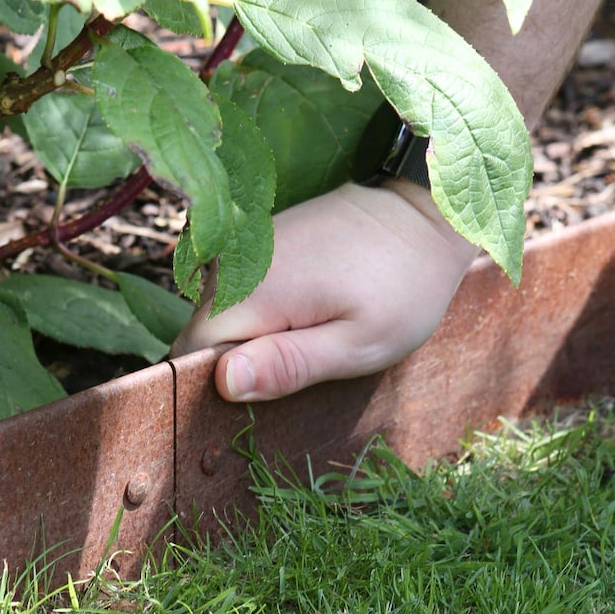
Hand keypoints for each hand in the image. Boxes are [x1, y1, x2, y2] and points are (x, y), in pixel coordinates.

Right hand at [170, 179, 479, 400]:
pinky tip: (303, 314)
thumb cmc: (403, 286)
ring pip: (218, 316)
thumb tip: (224, 382)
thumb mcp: (358, 343)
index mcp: (252, 292)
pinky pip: (236, 292)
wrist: (424, 212)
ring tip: (306, 341)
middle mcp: (233, 265)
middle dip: (234, 366)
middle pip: (201, 337)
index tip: (259, 401)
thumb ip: (288, 365)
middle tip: (296, 374)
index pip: (190, 355)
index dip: (213, 388)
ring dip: (249, 340)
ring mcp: (242, 249)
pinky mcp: (256, 242)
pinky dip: (258, 314)